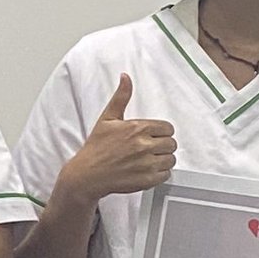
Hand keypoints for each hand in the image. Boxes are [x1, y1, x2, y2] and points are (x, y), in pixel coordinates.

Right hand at [65, 76, 175, 208]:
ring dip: (163, 159)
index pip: (167, 128)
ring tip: (149, 160)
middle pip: (171, 144)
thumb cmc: (96, 147)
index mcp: (137, 128)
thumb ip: (121, 97)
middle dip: (162, 145)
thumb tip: (125, 77)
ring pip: (171, 159)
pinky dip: (160, 173)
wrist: (87, 175)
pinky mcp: (147, 179)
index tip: (152, 136)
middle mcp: (143, 145)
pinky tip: (147, 170)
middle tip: (150, 148)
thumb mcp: (107, 119)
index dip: (161, 132)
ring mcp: (146, 164)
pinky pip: (166, 175)